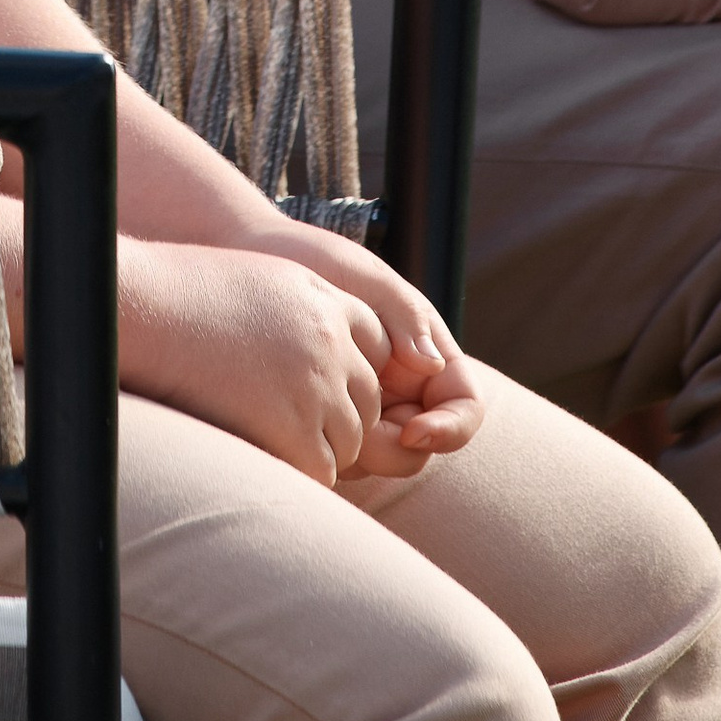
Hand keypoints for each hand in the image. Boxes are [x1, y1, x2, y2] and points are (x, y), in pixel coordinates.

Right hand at [118, 238, 461, 486]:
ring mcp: (315, 386)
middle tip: (291, 419)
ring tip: (270, 435)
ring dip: (320, 447)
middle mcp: (331, 343)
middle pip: (369, 401)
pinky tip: (264, 452)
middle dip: (340, 415)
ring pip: (352, 441)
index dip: (352, 368)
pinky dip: (301, 471)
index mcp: (327, 300)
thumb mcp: (265, 278)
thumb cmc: (187, 290)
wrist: (145, 308)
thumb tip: (327, 348)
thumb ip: (309, 309)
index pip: (380, 346)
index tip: (322, 381)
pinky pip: (324, 471)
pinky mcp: (292, 428)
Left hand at [267, 222, 484, 474]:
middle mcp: (402, 389)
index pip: (464, 406)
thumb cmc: (319, 262)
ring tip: (318, 415)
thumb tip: (431, 366)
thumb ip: (403, 318)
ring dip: (357, 453)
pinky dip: (326, 450)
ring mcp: (364, 408)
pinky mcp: (327, 419)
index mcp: (426, 355)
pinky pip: (338, 454)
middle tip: (355, 432)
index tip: (412, 432)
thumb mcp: (365, 280)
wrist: (256, 261)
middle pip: (421, 448)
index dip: (450, 429)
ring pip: (379, 459)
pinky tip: (296, 423)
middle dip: (394, 450)